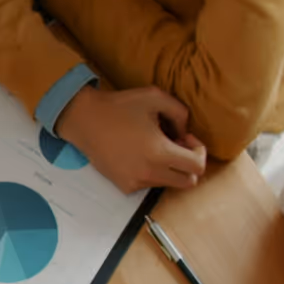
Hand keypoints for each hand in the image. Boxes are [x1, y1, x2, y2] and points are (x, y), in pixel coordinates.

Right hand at [56, 86, 206, 192]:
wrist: (85, 121)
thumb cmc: (119, 107)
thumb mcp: (156, 97)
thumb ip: (181, 113)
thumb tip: (184, 133)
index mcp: (160, 153)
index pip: (197, 168)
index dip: (198, 151)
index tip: (185, 138)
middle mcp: (149, 172)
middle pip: (188, 182)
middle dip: (188, 164)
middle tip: (176, 146)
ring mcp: (136, 182)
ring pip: (168, 183)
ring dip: (169, 167)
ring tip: (154, 147)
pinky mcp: (124, 186)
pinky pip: (149, 184)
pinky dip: (151, 172)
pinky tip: (139, 155)